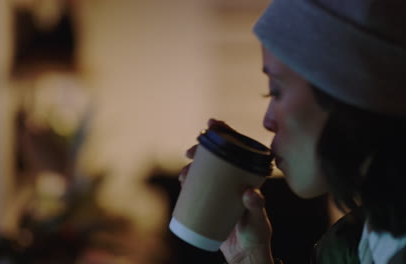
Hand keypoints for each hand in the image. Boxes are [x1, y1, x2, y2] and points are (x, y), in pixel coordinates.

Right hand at [179, 119, 273, 263]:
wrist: (245, 253)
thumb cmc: (257, 234)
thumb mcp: (258, 219)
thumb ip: (256, 206)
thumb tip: (248, 193)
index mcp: (246, 176)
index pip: (237, 148)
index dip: (225, 132)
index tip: (213, 123)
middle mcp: (232, 180)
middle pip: (215, 157)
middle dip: (201, 149)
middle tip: (191, 151)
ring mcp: (219, 190)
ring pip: (203, 171)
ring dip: (192, 165)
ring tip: (186, 170)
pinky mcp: (209, 201)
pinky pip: (196, 187)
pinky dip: (188, 180)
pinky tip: (184, 179)